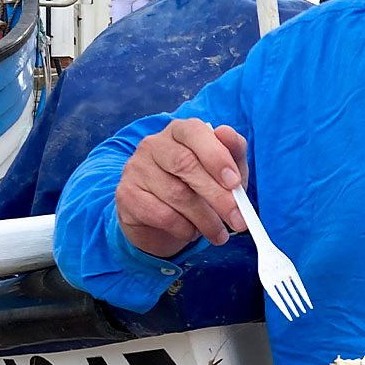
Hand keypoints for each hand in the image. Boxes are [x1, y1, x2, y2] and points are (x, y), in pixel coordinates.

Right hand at [115, 118, 248, 256]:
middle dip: (217, 195)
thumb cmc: (197, 187)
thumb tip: (228, 134)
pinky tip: (191, 232)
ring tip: (219, 233)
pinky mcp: (126, 194)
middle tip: (238, 219)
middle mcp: (154, 144)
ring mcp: (136, 168)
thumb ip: (232, 152)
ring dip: (204, 219)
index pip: (195, 132)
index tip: (236, 183)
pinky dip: (183, 227)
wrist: (160, 220)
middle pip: (185, 164)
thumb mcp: (223, 170)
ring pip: (175, 193)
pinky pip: (160, 214)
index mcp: (180, 131)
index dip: (216, 157)